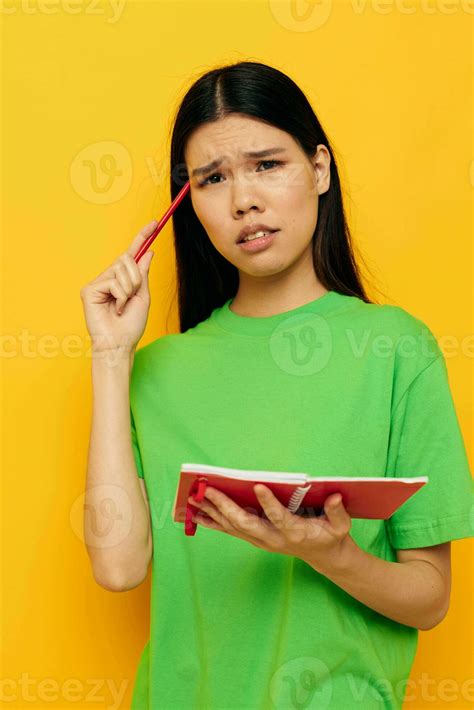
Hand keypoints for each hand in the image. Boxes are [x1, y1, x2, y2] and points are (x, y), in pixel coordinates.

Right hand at [80, 220, 156, 356]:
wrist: (120, 343)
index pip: (131, 254)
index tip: (154, 223)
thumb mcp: (143, 296)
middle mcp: (108, 277)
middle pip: (126, 258)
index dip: (142, 237)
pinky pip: (113, 282)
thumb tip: (149, 252)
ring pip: (121, 268)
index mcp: (122, 279)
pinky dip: (120, 296)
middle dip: (136, 277)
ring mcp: (97, 283)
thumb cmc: (131, 325)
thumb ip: (143, 274)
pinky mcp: (89, 289)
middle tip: (132, 297)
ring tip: (122, 305)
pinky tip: (114, 309)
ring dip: (129, 289)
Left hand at [188, 484, 353, 570]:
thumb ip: (337, 512)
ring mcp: (262, 540)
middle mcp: (273, 539)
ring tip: (193, 498)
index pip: (279, 518)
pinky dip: (213, 521)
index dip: (269, 504)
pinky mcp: (255, 539)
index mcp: (295, 533)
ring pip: (232, 526)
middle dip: (225, 506)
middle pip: (245, 523)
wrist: (324, 557)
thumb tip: (335, 497)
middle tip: (207, 489)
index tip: (258, 486)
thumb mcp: (341, 526)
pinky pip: (231, 530)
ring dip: (212, 512)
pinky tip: (197, 513)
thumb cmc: (331, 536)